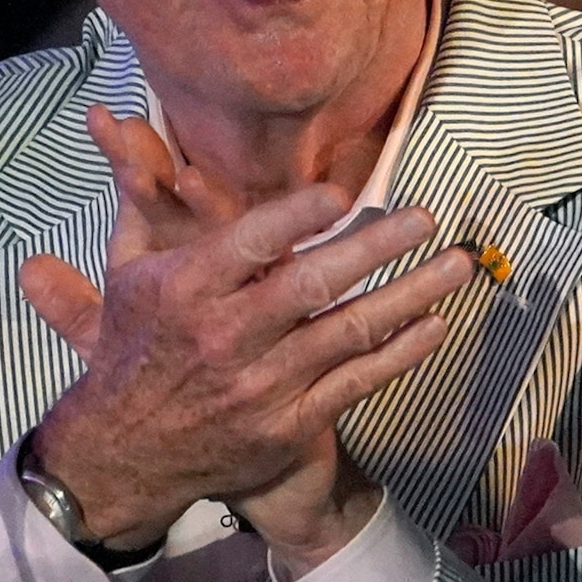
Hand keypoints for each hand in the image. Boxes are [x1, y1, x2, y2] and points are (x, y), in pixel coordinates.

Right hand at [17, 117, 474, 552]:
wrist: (125, 454)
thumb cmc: (133, 349)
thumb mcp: (125, 275)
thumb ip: (144, 206)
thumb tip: (128, 126)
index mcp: (185, 290)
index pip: (251, 243)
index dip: (298, 215)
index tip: (343, 193)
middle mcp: (225, 336)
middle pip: (313, 284)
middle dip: (376, 247)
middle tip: (425, 218)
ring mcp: (261, 385)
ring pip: (348, 332)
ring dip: (411, 295)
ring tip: (456, 266)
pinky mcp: (288, 425)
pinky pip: (356, 383)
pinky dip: (400, 354)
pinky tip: (434, 325)